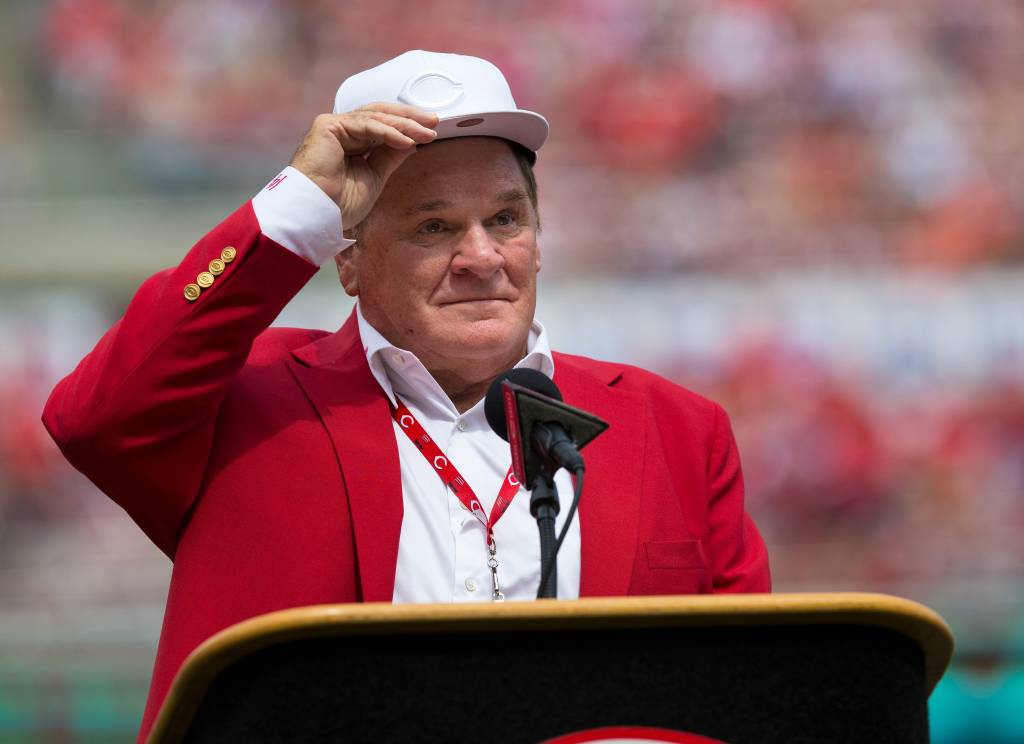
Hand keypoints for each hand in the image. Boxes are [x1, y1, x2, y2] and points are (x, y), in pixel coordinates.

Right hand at [290, 103, 438, 229]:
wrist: (316, 215)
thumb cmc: (338, 204)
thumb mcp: (375, 176)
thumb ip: (390, 157)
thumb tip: (411, 142)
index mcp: (349, 140)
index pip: (381, 124)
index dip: (406, 125)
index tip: (430, 130)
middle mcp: (340, 129)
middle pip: (380, 114)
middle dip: (409, 118)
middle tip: (434, 121)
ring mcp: (333, 125)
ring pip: (375, 117)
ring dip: (404, 125)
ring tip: (427, 133)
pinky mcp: (328, 126)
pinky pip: (366, 126)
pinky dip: (389, 132)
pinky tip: (408, 140)